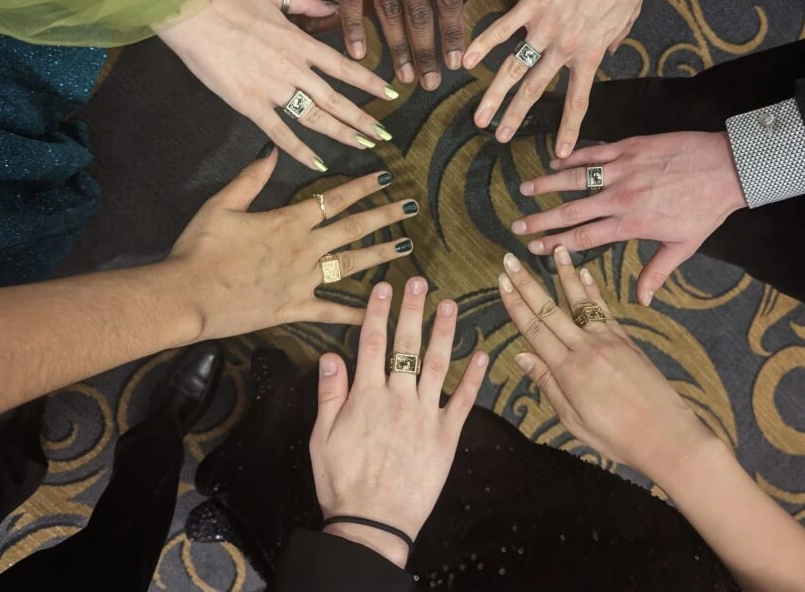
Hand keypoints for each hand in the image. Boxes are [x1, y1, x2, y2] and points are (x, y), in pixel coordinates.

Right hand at [157, 0, 397, 170]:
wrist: (187, 13)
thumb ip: (305, 1)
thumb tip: (331, 5)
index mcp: (299, 42)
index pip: (344, 66)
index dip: (370, 82)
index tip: (392, 93)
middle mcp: (292, 68)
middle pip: (336, 99)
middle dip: (363, 118)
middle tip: (384, 133)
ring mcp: (271, 89)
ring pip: (315, 117)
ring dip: (341, 134)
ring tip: (363, 145)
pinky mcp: (249, 105)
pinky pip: (279, 132)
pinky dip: (300, 150)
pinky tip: (318, 163)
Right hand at [168, 149, 417, 339]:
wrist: (189, 296)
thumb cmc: (201, 249)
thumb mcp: (222, 205)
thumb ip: (250, 179)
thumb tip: (271, 151)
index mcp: (288, 222)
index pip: (333, 199)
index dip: (361, 187)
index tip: (386, 179)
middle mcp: (304, 249)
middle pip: (352, 228)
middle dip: (384, 216)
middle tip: (410, 208)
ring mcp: (303, 281)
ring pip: (350, 265)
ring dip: (380, 255)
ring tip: (406, 247)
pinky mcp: (295, 308)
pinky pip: (331, 311)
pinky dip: (355, 313)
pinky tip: (377, 313)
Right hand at [310, 277, 489, 566]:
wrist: (373, 523)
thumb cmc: (342, 481)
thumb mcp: (322, 438)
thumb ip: (330, 394)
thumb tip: (331, 354)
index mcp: (366, 396)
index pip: (372, 343)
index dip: (378, 312)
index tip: (384, 287)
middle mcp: (398, 398)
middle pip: (406, 346)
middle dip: (412, 311)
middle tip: (420, 282)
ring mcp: (425, 415)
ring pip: (438, 365)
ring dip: (445, 332)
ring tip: (451, 304)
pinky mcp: (446, 436)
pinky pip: (462, 402)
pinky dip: (474, 378)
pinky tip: (483, 355)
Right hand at [465, 0, 667, 156]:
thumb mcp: (628, 16)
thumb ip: (614, 39)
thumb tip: (609, 50)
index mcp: (591, 53)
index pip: (577, 99)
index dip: (569, 128)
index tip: (561, 152)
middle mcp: (565, 47)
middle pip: (535, 91)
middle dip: (515, 118)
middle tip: (500, 138)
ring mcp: (546, 27)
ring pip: (514, 69)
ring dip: (494, 95)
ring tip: (479, 117)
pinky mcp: (531, 4)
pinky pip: (502, 28)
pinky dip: (483, 44)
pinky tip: (467, 61)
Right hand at [498, 247, 714, 484]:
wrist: (666, 436)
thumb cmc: (616, 437)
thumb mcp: (573, 420)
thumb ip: (547, 384)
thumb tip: (521, 356)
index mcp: (568, 370)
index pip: (533, 330)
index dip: (515, 304)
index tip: (502, 282)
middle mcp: (586, 348)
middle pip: (549, 310)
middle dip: (527, 283)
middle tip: (510, 259)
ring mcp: (608, 341)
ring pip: (580, 302)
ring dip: (565, 274)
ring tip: (557, 250)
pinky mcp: (626, 341)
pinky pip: (604, 310)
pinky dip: (593, 291)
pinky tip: (586, 275)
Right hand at [513, 132, 746, 305]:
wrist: (728, 167)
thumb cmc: (707, 209)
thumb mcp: (683, 246)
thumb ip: (657, 272)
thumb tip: (642, 300)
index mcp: (632, 224)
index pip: (583, 237)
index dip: (554, 244)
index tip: (533, 248)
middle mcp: (621, 198)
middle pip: (570, 211)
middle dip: (540, 220)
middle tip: (517, 226)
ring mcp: (624, 170)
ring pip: (576, 178)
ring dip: (547, 184)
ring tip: (524, 189)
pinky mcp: (630, 147)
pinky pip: (595, 153)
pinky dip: (573, 157)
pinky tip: (556, 161)